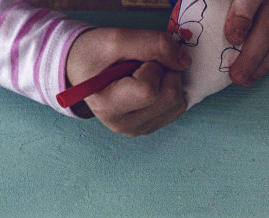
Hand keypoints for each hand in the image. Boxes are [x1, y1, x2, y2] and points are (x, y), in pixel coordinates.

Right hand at [65, 28, 188, 136]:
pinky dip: (170, 89)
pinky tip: (152, 83)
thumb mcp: (115, 38)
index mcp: (107, 106)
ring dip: (169, 79)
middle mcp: (124, 124)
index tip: (136, 59)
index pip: (149, 91)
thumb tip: (185, 61)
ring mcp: (138, 129)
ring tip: (145, 72)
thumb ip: (151, 44)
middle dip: (164, 71)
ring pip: (178, 104)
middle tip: (143, 63)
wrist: (83, 66)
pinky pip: (178, 108)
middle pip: (169, 98)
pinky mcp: (150, 127)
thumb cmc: (94, 52)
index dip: (152, 67)